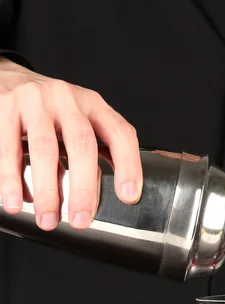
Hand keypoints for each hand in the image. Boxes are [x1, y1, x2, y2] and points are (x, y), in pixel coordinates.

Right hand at [0, 58, 142, 229]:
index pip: (119, 133)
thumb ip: (89, 155)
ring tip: (48, 220)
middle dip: (83, 189)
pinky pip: (9, 148)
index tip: (128, 196)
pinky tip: (15, 201)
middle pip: (82, 145)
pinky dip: (11, 179)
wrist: (6, 77)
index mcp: (93, 105)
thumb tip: (91, 202)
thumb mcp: (75, 125)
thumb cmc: (48, 111)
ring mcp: (35, 100)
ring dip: (47, 192)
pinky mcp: (6, 106)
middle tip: (81, 221)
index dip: (128, 165)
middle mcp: (67, 98)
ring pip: (44, 149)